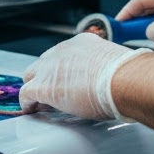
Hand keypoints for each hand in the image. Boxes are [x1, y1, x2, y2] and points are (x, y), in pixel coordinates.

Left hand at [19, 33, 150, 118]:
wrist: (123, 80)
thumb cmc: (126, 76)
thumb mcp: (114, 64)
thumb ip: (105, 69)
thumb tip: (112, 81)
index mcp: (81, 43)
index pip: (62, 55)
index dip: (61, 70)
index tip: (64, 81)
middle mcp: (63, 51)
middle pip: (43, 63)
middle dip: (45, 77)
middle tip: (51, 93)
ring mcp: (51, 67)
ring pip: (31, 76)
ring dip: (35, 89)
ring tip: (40, 103)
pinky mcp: (44, 86)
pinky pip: (26, 93)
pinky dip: (27, 103)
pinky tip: (31, 110)